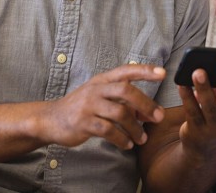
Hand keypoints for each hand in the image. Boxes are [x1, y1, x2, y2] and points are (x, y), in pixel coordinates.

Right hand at [41, 64, 165, 149]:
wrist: (51, 119)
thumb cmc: (83, 107)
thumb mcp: (102, 98)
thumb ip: (125, 102)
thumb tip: (150, 112)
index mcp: (103, 80)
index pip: (126, 70)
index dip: (145, 71)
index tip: (163, 73)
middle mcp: (96, 89)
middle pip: (126, 90)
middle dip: (146, 104)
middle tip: (158, 117)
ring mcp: (89, 105)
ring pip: (120, 113)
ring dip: (135, 128)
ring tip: (142, 138)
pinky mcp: (83, 123)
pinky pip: (108, 130)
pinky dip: (121, 139)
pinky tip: (127, 144)